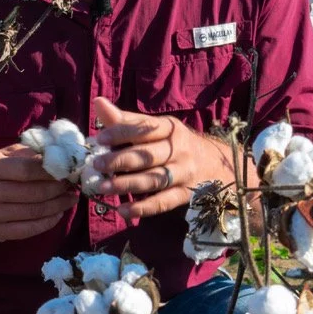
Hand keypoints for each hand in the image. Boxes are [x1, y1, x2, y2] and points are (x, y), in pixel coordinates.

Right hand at [0, 144, 79, 241]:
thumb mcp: (5, 155)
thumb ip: (29, 153)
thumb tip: (59, 156)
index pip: (26, 170)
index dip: (50, 171)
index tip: (66, 170)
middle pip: (33, 194)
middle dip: (57, 190)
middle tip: (71, 185)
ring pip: (34, 213)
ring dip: (58, 206)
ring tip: (70, 199)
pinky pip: (28, 230)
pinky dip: (48, 222)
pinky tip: (58, 214)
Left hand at [92, 97, 231, 218]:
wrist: (216, 165)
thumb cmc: (176, 144)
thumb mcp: (157, 128)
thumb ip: (127, 120)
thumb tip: (99, 103)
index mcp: (169, 128)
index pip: (144, 129)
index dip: (121, 133)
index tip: (100, 139)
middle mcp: (179, 149)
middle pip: (147, 155)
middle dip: (120, 160)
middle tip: (96, 164)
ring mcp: (184, 173)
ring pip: (154, 179)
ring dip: (127, 184)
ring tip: (103, 187)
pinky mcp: (186, 194)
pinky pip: (163, 202)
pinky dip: (143, 208)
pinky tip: (123, 210)